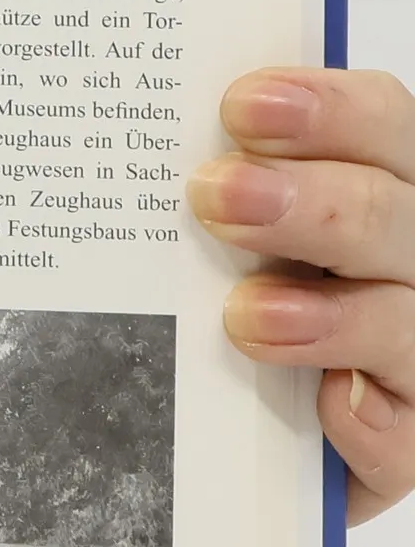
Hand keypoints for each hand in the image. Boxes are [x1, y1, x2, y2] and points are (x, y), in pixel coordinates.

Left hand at [190, 69, 414, 523]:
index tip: (242, 105)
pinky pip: (404, 437)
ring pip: (405, 322)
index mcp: (380, 190)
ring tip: (249, 313)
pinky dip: (368, 420)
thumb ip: (220, 192)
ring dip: (331, 316)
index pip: (383, 124)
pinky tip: (329, 405)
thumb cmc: (233, 305)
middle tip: (217, 195)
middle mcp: (411, 263)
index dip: (327, 111)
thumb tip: (158, 149)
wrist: (239, 440)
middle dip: (310, 203)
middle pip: (391, 216)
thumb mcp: (223, 239)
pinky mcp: (407, 441)